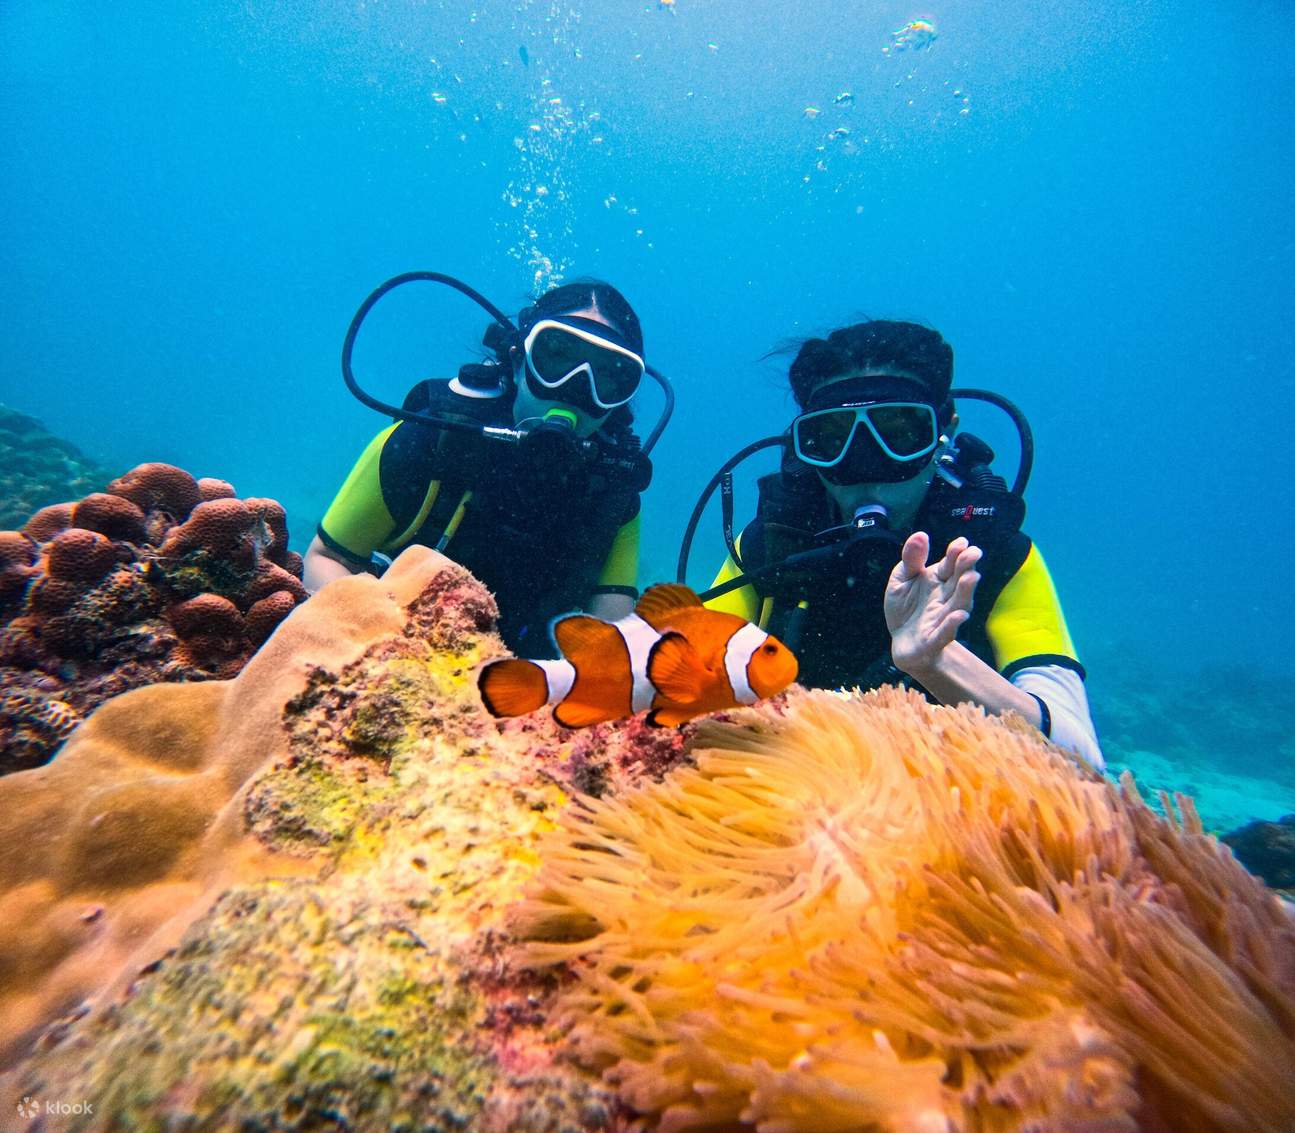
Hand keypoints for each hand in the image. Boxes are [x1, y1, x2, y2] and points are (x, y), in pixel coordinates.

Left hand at [885, 532, 981, 676]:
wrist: (903, 642)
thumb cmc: (905, 607)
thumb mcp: (901, 579)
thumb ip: (912, 559)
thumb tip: (921, 534)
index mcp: (938, 580)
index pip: (949, 564)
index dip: (956, 553)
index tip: (962, 542)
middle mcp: (946, 597)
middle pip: (958, 581)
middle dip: (966, 567)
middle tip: (973, 553)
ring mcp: (943, 618)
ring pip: (958, 604)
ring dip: (965, 592)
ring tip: (970, 577)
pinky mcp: (935, 639)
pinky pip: (946, 632)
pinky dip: (952, 625)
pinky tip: (959, 616)